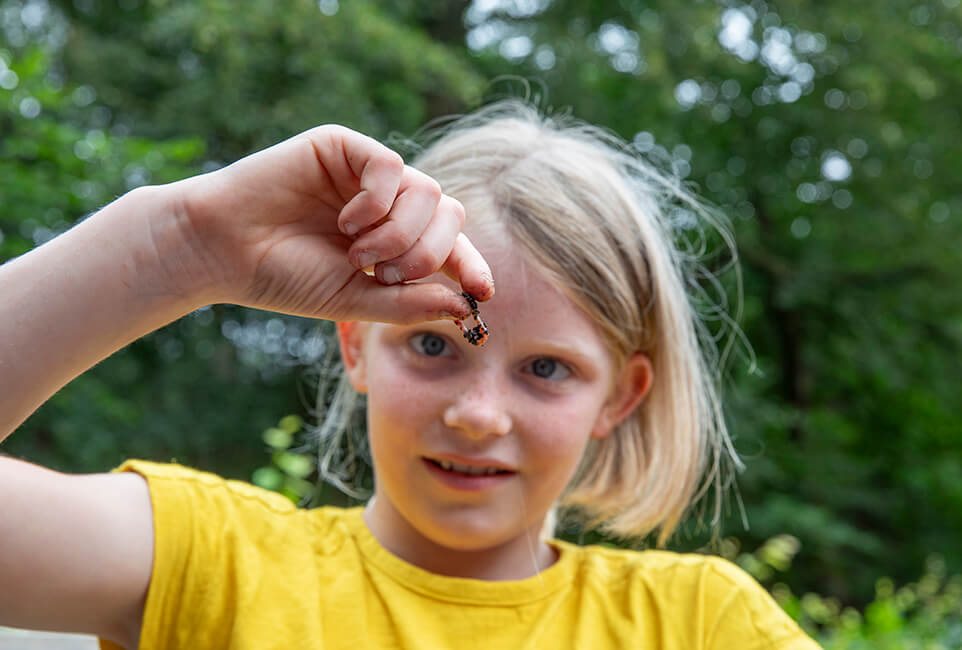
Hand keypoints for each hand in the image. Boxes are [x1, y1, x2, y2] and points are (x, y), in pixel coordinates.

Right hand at [169, 125, 492, 322]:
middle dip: (430, 253)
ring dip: (400, 233)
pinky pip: (390, 167)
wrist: (223, 251)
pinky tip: (347, 221)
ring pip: (427, 191)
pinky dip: (377, 201)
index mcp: (393, 239)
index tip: (482, 293)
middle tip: (387, 274)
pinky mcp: (344, 147)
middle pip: (449, 214)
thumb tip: (466, 307)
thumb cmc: (285, 278)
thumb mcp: (355, 300)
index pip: (450, 246)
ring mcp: (367, 174)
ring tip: (358, 253)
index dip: (471, 266)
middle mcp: (387, 203)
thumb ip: (409, 302)